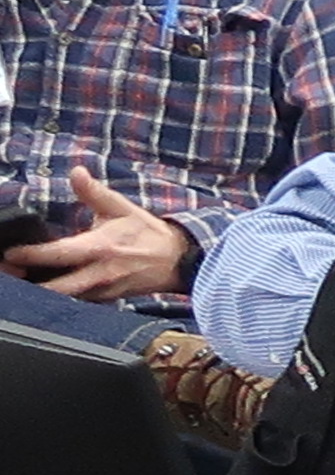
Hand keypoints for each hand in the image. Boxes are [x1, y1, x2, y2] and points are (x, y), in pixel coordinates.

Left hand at [5, 173, 190, 299]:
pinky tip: (44, 289)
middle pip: (57, 287)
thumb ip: (94, 192)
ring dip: (41, 292)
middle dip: (29, 283)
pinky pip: (78, 302)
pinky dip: (60, 297)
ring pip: (65, 298)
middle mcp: (99, 273)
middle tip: (7, 274)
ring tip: (19, 283)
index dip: (31, 255)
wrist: (178, 260)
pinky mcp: (107, 299)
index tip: (10, 253)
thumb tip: (76, 172)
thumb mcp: (121, 208)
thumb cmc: (147, 233)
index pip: (59, 254)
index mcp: (100, 248)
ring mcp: (103, 290)